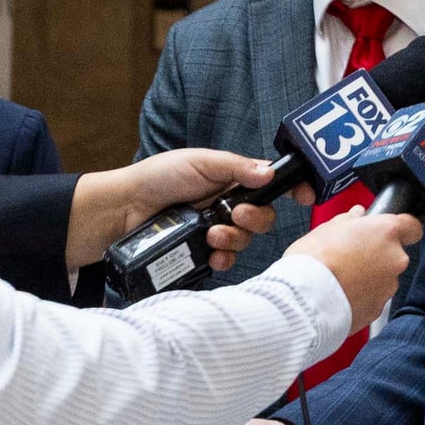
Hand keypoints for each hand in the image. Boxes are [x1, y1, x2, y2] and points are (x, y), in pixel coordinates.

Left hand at [65, 149, 278, 270]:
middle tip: (237, 215)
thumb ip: (236, 168)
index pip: (269, 186)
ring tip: (212, 235)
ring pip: (245, 242)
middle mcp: (226, 207)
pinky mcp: (200, 255)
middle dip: (256, 219)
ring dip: (235, 240)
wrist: (121, 210)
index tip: (304, 197)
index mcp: (230, 181)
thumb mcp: (199, 163)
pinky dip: (223, 259)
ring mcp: (213, 232)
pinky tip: (212, 254)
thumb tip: (270, 173)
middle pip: (263, 219)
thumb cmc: (156, 178)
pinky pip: (225, 262)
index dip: (290, 190)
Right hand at [285, 209, 422, 332]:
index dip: (401, 228)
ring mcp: (388, 286)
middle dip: (376, 254)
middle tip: (350, 255)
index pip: (412, 226)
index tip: (388, 231)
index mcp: (386, 232)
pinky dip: (361, 296)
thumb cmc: (314, 260)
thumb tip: (357, 215)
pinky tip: (340, 293)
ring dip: (368, 276)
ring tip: (341, 277)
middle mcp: (395, 259)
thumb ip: (349, 219)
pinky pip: (373, 297)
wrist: (305, 300)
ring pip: (383, 277)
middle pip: (394, 254)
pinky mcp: (377, 309)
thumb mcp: (327, 228)